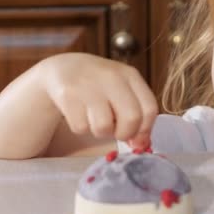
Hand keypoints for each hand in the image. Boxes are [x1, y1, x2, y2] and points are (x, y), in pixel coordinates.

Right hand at [40, 53, 157, 147]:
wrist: (63, 68)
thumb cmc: (98, 85)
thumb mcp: (122, 90)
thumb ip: (136, 115)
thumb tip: (141, 146)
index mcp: (130, 75)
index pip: (150, 108)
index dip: (145, 129)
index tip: (136, 137)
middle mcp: (112, 77)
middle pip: (132, 118)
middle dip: (124, 134)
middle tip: (115, 131)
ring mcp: (89, 85)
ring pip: (104, 127)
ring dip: (100, 132)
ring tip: (95, 118)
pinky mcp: (68, 95)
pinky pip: (81, 128)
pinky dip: (81, 128)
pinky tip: (80, 113)